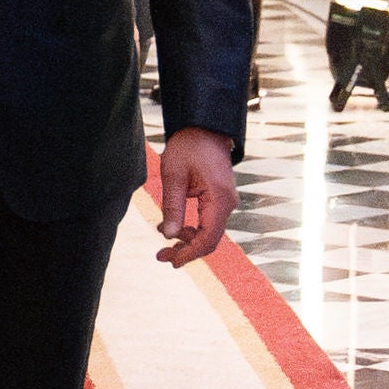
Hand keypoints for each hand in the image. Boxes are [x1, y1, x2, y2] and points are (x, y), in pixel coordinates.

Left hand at [153, 129, 236, 266]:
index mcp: (219, 199)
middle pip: (210, 240)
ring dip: (187, 240)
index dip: (189, 253)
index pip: (208, 238)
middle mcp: (227, 204)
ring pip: (209, 232)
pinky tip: (173, 227)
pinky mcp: (220, 199)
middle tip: (161, 255)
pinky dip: (192, 229)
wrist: (205, 127)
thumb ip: (172, 206)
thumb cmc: (189, 146)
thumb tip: (169, 235)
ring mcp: (225, 202)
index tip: (170, 261)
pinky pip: (208, 222)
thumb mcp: (173, 175)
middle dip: (186, 251)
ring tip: (163, 238)